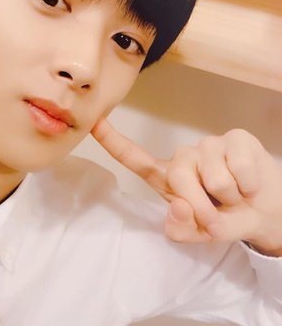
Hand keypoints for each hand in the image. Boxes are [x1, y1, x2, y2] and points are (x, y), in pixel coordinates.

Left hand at [91, 118, 281, 256]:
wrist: (268, 212)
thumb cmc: (227, 217)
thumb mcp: (202, 233)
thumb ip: (184, 229)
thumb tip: (178, 208)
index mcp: (168, 177)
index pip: (134, 158)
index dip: (112, 141)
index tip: (92, 123)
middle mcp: (184, 157)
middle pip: (179, 178)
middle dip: (202, 208)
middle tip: (218, 217)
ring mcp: (209, 145)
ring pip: (214, 178)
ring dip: (230, 199)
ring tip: (235, 196)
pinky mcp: (236, 138)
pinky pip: (239, 167)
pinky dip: (248, 187)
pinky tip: (250, 185)